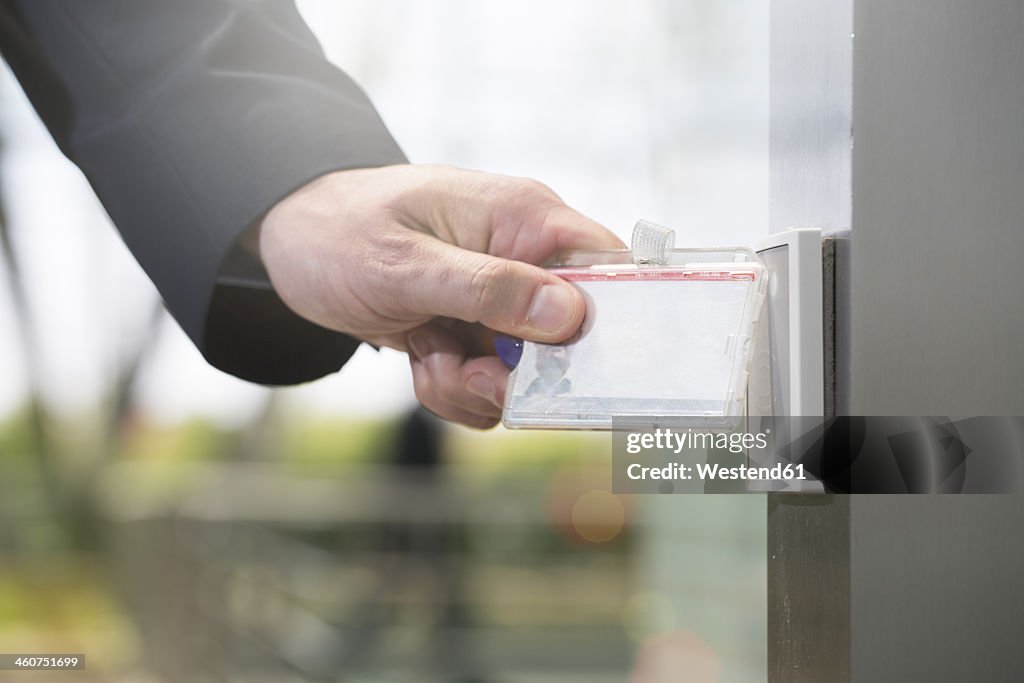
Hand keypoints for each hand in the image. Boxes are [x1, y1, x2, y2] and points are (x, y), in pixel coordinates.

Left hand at [259, 164, 623, 427]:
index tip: (579, 368)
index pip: (609, 268)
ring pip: (529, 376)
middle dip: (519, 374)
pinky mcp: (478, 334)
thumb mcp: (405, 264)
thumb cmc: (340, 231)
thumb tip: (568, 316)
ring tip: (428, 355)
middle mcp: (524, 259)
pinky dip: (455, 391)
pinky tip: (422, 359)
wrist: (289, 243)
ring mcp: (501, 301)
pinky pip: (492, 388)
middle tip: (467, 371)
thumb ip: (487, 288)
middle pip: (573, 341)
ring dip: (476, 386)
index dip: (611, 322)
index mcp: (525, 219)